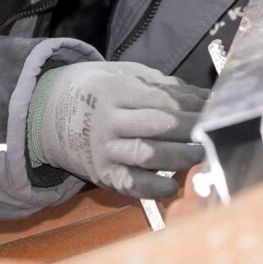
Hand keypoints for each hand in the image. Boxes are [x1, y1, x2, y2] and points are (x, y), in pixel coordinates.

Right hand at [27, 62, 207, 198]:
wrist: (47, 113)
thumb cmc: (96, 90)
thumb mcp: (121, 74)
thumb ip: (160, 84)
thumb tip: (201, 95)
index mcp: (113, 89)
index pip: (160, 99)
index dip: (191, 104)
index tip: (215, 107)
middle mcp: (107, 120)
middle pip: (156, 126)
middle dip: (189, 130)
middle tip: (213, 131)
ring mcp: (103, 148)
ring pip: (146, 155)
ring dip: (178, 157)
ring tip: (200, 155)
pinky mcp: (100, 172)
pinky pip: (130, 184)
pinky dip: (153, 189)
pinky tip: (171, 187)